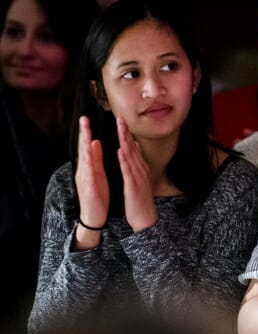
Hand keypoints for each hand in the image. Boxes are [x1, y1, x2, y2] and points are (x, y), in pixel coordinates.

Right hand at [74, 116, 109, 230]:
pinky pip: (90, 178)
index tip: (86, 118)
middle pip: (83, 150)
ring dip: (84, 148)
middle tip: (83, 119)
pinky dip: (90, 168)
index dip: (87, 132)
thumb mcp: (97, 173)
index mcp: (89, 166)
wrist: (94, 215)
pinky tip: (91, 161)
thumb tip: (95, 142)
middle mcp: (85, 171)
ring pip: (84, 161)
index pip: (87, 146)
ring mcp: (85, 180)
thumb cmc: (97, 194)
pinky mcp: (89, 189)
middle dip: (83, 134)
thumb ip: (96, 158)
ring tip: (86, 135)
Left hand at [117, 117, 156, 230]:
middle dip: (126, 133)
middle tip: (120, 118)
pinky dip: (124, 160)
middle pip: (133, 148)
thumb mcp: (139, 181)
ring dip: (125, 141)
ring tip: (120, 129)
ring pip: (131, 156)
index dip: (127, 134)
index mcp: (141, 169)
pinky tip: (120, 150)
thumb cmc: (140, 201)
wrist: (146, 219)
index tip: (122, 122)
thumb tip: (135, 152)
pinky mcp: (134, 186)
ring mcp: (138, 177)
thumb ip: (137, 166)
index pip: (134, 149)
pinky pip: (128, 171)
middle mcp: (141, 170)